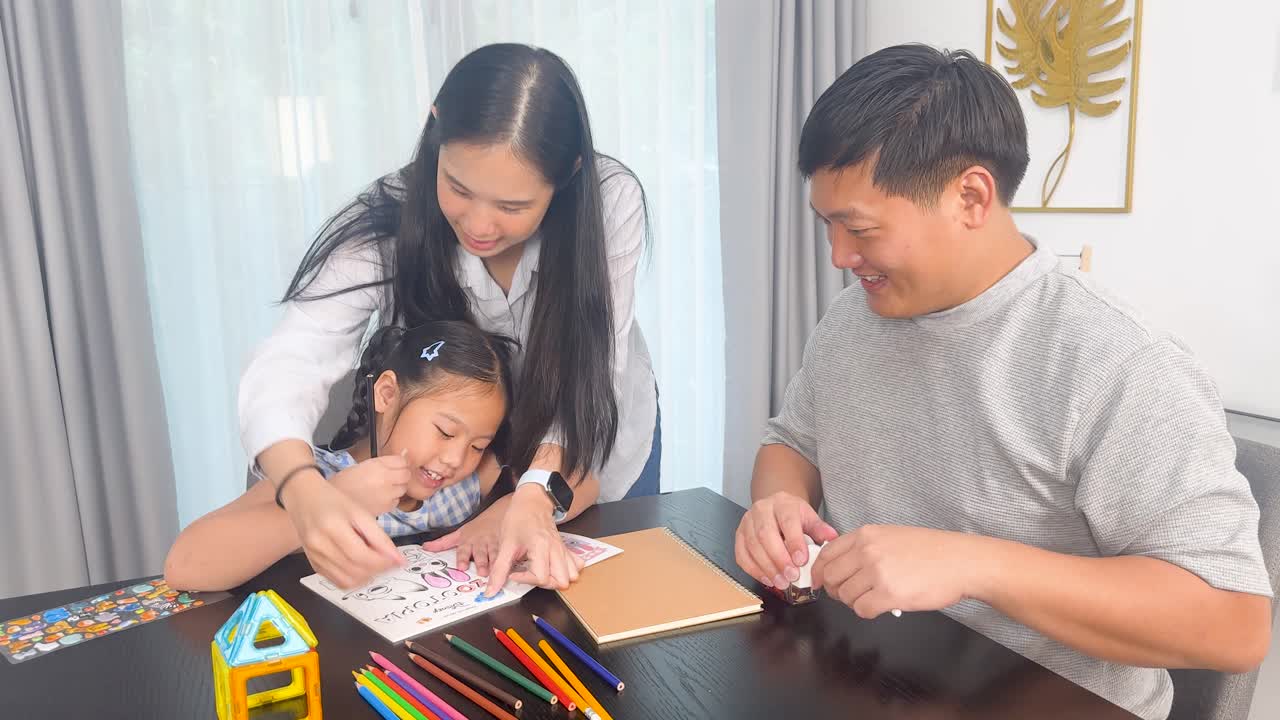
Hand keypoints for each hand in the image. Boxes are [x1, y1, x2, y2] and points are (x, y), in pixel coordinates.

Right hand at [281, 471, 404, 588]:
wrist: (305, 499)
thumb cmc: (334, 502)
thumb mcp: (360, 513)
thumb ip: (379, 537)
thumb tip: (398, 559)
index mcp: (332, 528)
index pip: (361, 555)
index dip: (382, 562)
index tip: (398, 561)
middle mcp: (320, 546)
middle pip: (354, 570)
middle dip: (378, 570)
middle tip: (390, 563)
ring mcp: (314, 558)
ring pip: (346, 580)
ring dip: (367, 577)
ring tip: (377, 566)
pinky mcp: (313, 565)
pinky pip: (337, 581)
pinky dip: (354, 579)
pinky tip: (362, 568)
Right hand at [330, 452, 410, 515]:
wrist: (332, 503)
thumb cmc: (343, 483)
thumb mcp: (363, 465)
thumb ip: (385, 462)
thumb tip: (404, 456)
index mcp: (378, 465)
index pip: (403, 461)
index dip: (401, 463)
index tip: (398, 465)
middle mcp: (385, 479)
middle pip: (406, 475)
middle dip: (401, 476)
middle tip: (390, 477)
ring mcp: (387, 494)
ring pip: (403, 489)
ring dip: (396, 488)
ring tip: (381, 489)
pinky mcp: (386, 508)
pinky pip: (396, 501)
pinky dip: (391, 500)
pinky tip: (378, 499)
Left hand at [421, 497, 506, 577]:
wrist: (498, 513)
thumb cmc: (477, 527)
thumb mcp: (459, 533)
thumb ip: (442, 543)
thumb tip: (424, 547)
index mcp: (467, 541)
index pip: (463, 551)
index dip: (462, 559)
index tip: (461, 567)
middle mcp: (480, 543)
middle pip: (480, 554)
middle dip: (481, 563)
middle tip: (481, 572)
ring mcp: (493, 543)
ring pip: (494, 553)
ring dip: (494, 562)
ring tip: (494, 571)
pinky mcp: (506, 544)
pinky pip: (507, 552)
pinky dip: (508, 558)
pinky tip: (510, 564)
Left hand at [488, 484, 582, 594]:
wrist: (532, 501)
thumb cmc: (518, 519)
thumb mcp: (505, 544)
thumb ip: (499, 570)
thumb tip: (490, 592)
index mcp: (541, 547)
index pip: (541, 577)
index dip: (525, 580)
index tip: (513, 574)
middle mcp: (556, 549)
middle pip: (561, 581)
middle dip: (544, 584)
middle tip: (528, 575)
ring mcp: (563, 549)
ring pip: (571, 576)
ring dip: (557, 579)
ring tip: (540, 573)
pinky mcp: (566, 548)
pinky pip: (576, 565)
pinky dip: (567, 571)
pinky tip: (553, 568)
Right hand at [735, 491, 837, 588]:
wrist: (775, 508)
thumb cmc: (794, 516)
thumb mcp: (809, 518)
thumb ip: (820, 529)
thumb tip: (832, 538)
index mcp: (782, 503)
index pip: (787, 521)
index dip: (794, 542)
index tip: (802, 561)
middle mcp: (761, 509)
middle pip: (765, 534)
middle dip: (779, 558)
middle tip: (792, 576)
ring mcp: (747, 522)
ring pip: (752, 545)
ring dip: (767, 567)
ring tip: (782, 582)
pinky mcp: (738, 535)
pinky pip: (741, 554)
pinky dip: (753, 570)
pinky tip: (767, 579)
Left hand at [811, 524, 980, 618]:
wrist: (961, 562)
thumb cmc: (931, 552)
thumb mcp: (891, 536)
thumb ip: (864, 548)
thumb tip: (839, 567)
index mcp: (866, 535)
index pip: (826, 554)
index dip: (819, 571)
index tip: (819, 582)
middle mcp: (867, 551)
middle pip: (830, 577)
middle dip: (835, 590)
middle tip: (850, 595)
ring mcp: (876, 572)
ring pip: (844, 596)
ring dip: (855, 602)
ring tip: (873, 598)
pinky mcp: (888, 594)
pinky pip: (862, 609)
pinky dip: (868, 612)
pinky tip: (881, 606)